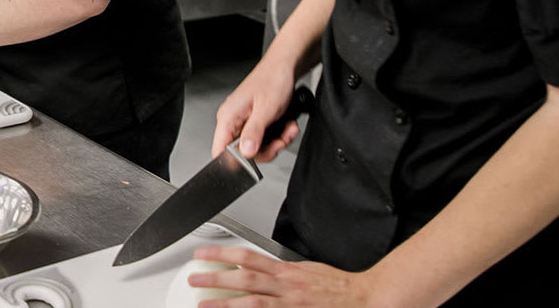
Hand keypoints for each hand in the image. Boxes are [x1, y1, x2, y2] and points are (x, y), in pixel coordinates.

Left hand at [187, 247, 371, 306]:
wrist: (365, 299)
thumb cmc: (339, 287)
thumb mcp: (308, 270)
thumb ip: (284, 271)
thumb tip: (264, 268)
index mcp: (287, 271)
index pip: (248, 256)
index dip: (222, 254)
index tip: (203, 255)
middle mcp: (286, 287)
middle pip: (243, 278)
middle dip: (215, 278)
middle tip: (194, 278)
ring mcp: (289, 305)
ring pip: (251, 302)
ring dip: (224, 304)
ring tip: (203, 304)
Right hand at [211, 60, 300, 160]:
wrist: (285, 67)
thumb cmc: (273, 80)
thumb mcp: (266, 110)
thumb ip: (253, 133)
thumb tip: (245, 152)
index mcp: (228, 117)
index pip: (220, 150)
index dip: (236, 161)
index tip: (256, 159)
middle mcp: (233, 120)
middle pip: (242, 152)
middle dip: (266, 149)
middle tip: (280, 140)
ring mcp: (243, 121)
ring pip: (256, 147)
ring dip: (276, 142)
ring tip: (286, 130)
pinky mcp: (254, 121)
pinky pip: (264, 138)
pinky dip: (278, 135)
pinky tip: (286, 126)